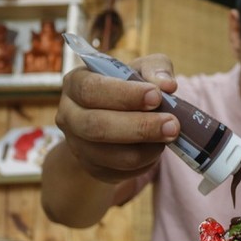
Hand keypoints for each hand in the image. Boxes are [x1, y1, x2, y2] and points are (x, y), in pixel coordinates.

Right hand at [55, 54, 179, 183]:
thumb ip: (155, 69)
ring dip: (147, 148)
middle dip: (140, 127)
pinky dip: (145, 162)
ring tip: (170, 135)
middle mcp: (68, 115)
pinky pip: (120, 172)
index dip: (124, 94)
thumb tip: (167, 85)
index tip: (156, 96)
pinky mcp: (92, 168)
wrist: (117, 118)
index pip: (91, 90)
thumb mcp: (142, 69)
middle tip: (172, 124)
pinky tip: (157, 147)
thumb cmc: (130, 87)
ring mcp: (77, 146)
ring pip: (110, 155)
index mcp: (75, 84)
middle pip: (97, 126)